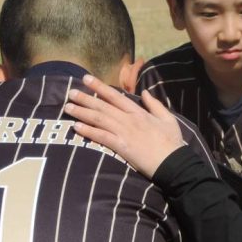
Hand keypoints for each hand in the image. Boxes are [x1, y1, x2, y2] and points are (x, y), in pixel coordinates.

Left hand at [64, 74, 184, 177]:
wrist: (174, 162)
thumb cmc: (172, 142)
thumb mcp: (168, 119)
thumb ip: (155, 104)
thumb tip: (144, 92)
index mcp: (139, 112)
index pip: (115, 96)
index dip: (99, 86)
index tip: (86, 79)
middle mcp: (129, 119)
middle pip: (103, 106)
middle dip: (85, 98)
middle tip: (70, 92)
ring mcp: (125, 133)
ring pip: (99, 119)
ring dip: (82, 112)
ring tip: (67, 107)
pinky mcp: (122, 147)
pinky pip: (101, 136)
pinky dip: (88, 131)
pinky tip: (76, 127)